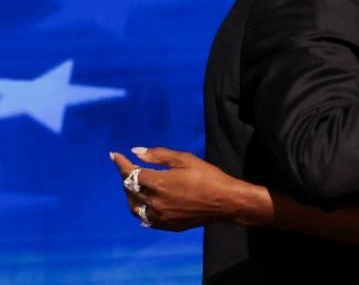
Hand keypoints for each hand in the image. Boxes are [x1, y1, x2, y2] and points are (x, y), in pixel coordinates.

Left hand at [110, 147, 248, 230]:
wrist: (226, 202)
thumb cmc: (208, 177)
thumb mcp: (185, 160)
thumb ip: (159, 156)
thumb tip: (136, 152)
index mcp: (158, 183)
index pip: (130, 172)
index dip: (121, 163)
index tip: (114, 155)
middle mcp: (154, 202)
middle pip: (129, 189)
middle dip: (126, 176)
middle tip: (128, 167)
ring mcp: (159, 216)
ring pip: (134, 206)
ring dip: (129, 195)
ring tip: (132, 186)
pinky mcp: (166, 225)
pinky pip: (144, 218)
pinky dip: (140, 208)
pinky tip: (144, 203)